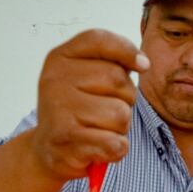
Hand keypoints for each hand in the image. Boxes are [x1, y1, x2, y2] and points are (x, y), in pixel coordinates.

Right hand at [29, 29, 148, 181]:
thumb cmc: (77, 110)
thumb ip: (112, 62)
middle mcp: (55, 79)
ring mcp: (59, 109)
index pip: (99, 40)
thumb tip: (142, 62)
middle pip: (118, 79)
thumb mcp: (86, 77)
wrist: (49, 151)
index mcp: (59, 58)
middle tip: (107, 110)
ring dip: (121, 127)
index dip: (127, 50)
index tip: (143, 65)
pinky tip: (100, 147)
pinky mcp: (68, 140)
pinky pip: (115, 142)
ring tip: (100, 128)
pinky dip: (116, 148)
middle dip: (126, 98)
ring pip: (121, 114)